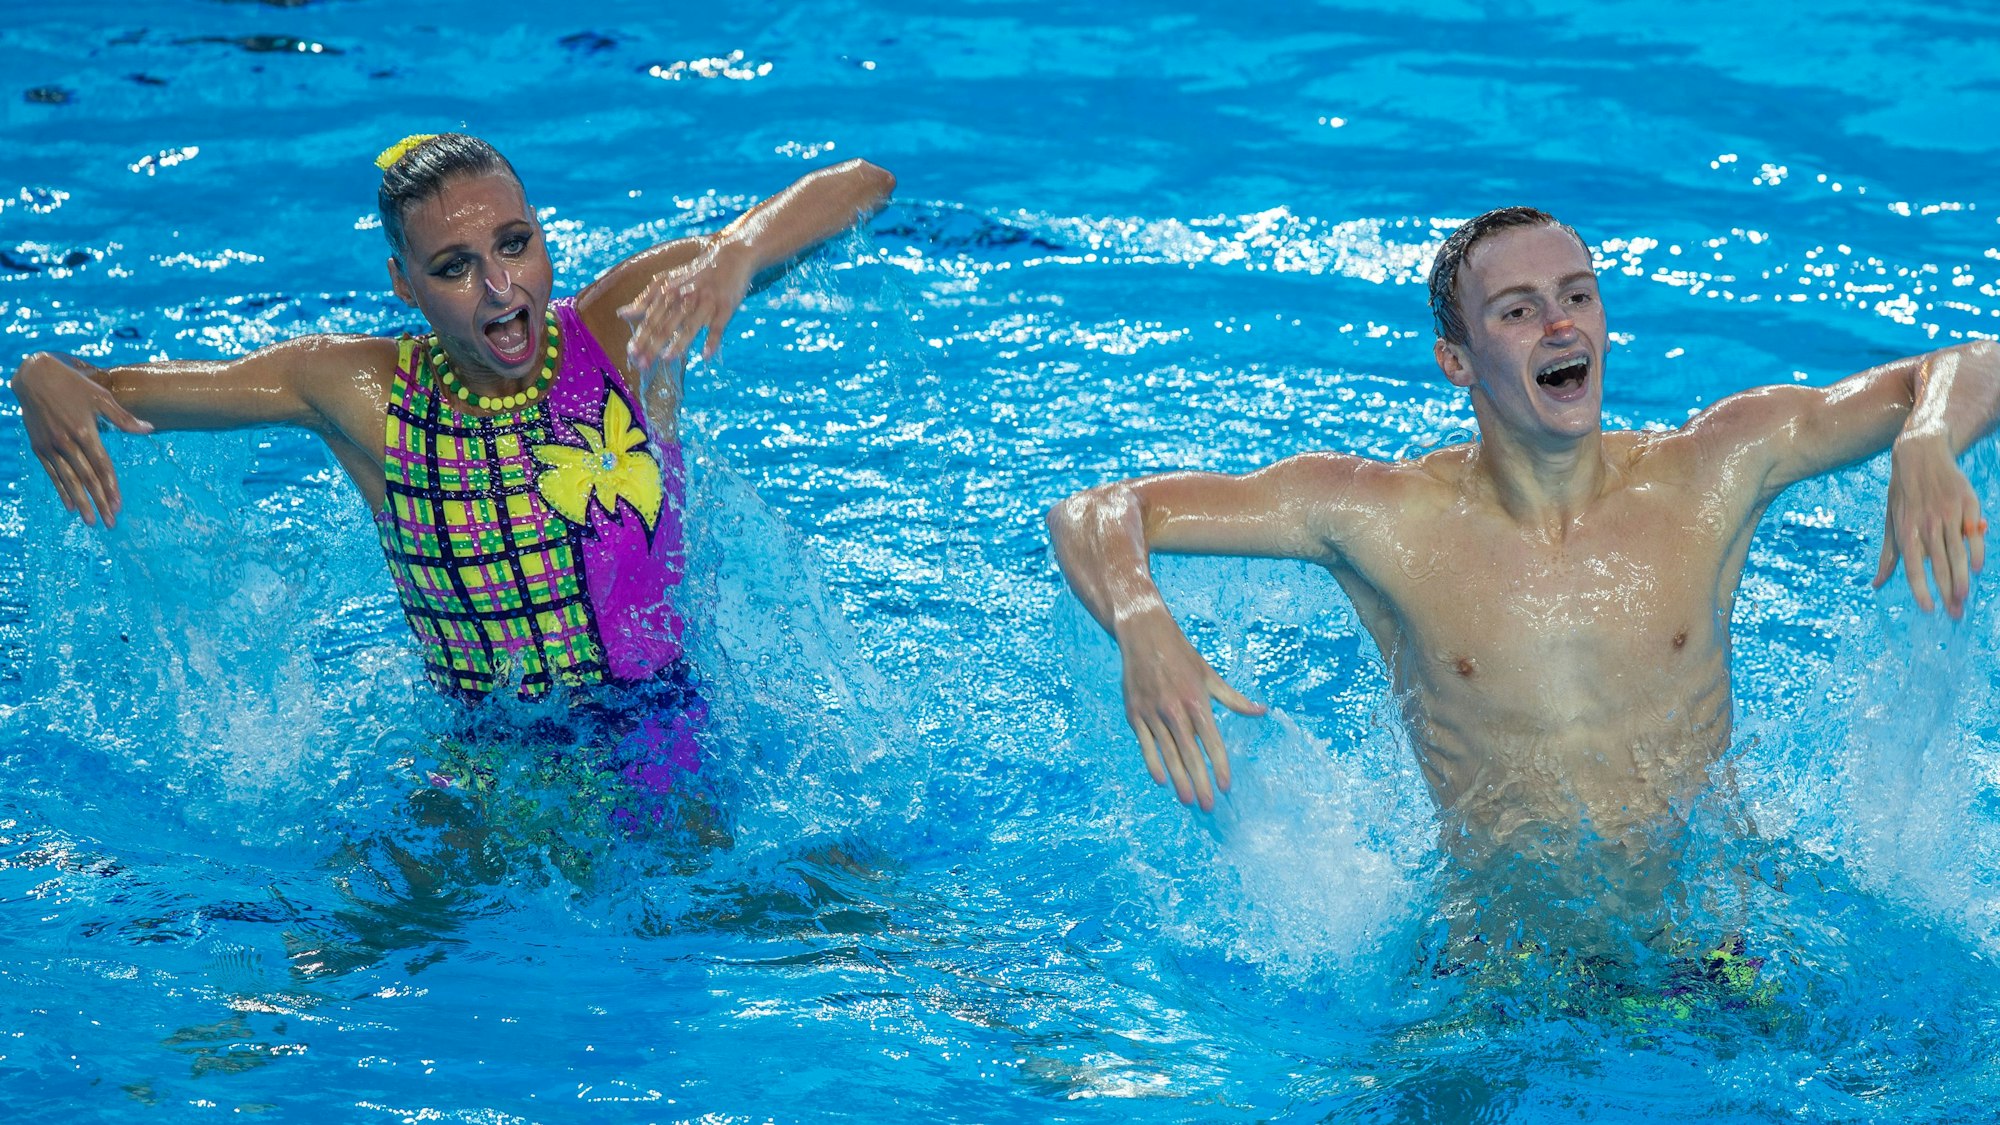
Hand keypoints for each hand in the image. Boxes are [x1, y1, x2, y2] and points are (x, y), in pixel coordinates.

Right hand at [15, 352, 152, 527]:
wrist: (34, 377)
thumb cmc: (73, 385)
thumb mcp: (101, 397)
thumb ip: (123, 418)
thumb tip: (149, 429)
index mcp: (85, 431)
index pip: (101, 466)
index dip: (111, 487)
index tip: (119, 505)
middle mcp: (66, 442)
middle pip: (87, 478)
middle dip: (99, 502)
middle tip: (110, 522)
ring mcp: (51, 446)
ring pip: (69, 480)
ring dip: (81, 502)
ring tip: (90, 521)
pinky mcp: (39, 447)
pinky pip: (52, 473)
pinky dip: (61, 490)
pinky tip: (70, 505)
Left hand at [618, 239, 754, 377]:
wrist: (730, 258)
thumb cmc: (695, 275)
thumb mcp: (667, 282)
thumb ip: (645, 299)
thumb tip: (622, 314)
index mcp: (668, 291)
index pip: (651, 319)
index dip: (640, 337)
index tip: (631, 355)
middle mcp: (685, 296)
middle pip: (666, 324)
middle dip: (653, 345)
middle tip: (643, 365)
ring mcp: (706, 301)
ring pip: (690, 325)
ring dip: (678, 343)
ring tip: (666, 359)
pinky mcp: (725, 307)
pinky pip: (718, 326)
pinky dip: (712, 341)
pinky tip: (706, 356)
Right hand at [1116, 611, 1267, 810]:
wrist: (1143, 634)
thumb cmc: (1181, 655)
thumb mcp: (1209, 674)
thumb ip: (1234, 699)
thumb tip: (1262, 712)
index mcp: (1197, 701)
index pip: (1212, 742)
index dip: (1220, 766)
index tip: (1225, 787)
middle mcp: (1174, 710)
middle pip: (1190, 754)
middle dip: (1200, 782)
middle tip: (1207, 805)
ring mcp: (1152, 713)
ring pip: (1168, 754)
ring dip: (1178, 780)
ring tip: (1188, 800)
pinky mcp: (1135, 714)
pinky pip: (1145, 745)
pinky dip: (1153, 763)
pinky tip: (1161, 781)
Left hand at [1873, 431, 1984, 617]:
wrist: (1921, 455)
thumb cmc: (1903, 494)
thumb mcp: (1890, 521)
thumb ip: (1888, 555)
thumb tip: (1877, 584)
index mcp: (1907, 531)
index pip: (1914, 569)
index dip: (1921, 591)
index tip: (1929, 610)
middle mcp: (1927, 525)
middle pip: (1940, 566)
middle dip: (1948, 593)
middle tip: (1955, 614)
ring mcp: (1949, 514)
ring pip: (1958, 553)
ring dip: (1963, 579)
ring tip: (1964, 598)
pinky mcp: (1967, 504)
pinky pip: (1973, 534)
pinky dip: (1977, 552)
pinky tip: (1977, 568)